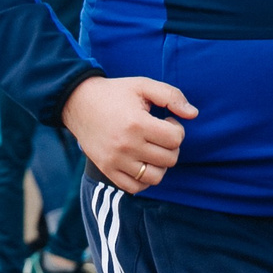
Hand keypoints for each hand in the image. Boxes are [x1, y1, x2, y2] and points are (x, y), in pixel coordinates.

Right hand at [64, 74, 199, 194]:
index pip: (175, 139)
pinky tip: (142, 162)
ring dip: (160, 164)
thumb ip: (171, 96)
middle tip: (159, 133)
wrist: (79, 103)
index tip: (166, 121)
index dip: (177, 128)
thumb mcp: (143, 85)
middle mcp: (126, 146)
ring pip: (156, 177)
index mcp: (137, 123)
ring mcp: (116, 161)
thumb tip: (193, 114)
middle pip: (169, 159)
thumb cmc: (115, 93)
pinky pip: (136, 187)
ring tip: (152, 149)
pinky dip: (144, 179)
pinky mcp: (107, 170)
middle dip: (171, 146)